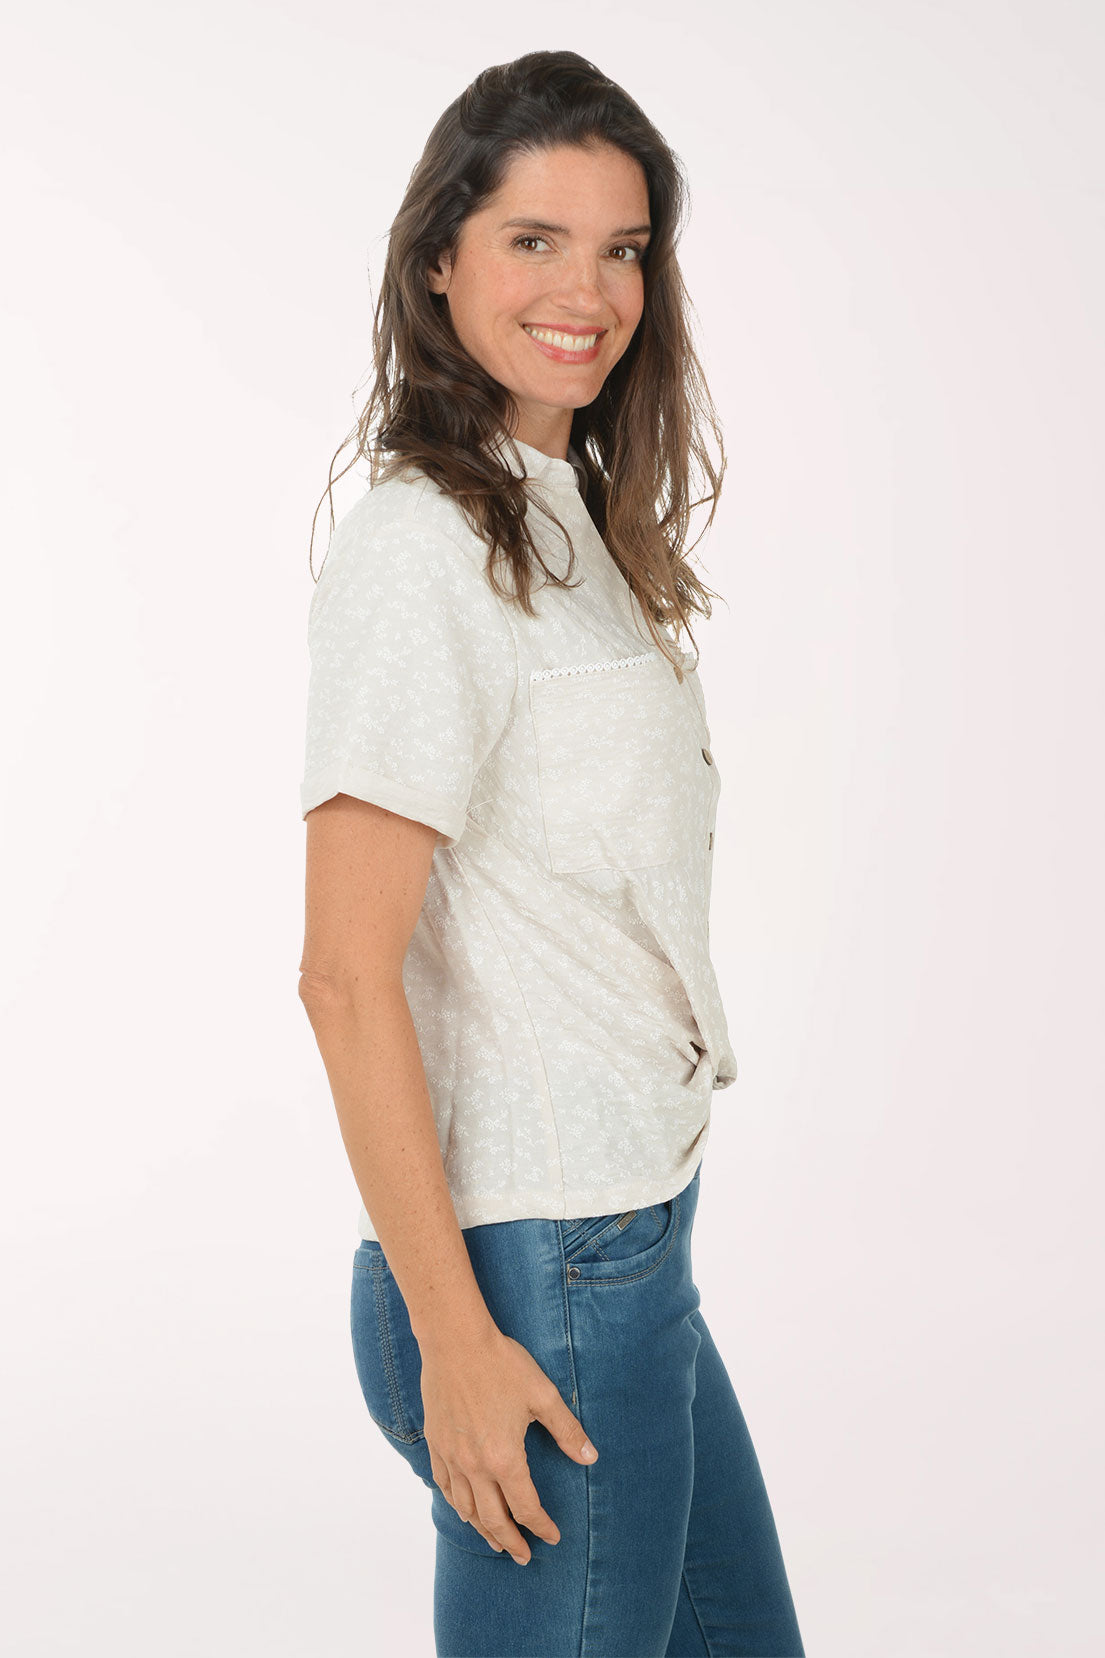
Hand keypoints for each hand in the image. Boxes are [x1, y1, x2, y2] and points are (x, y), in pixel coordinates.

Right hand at [419, 1326, 598, 1562]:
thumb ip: (567, 1430)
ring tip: (496, 1542)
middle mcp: (475, 1466)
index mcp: (504, 1458)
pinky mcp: (435, 1443)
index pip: (526, 1508)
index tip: (553, 1536)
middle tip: (523, 1557)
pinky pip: (444, 1486)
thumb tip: (590, 1457)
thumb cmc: (501, 1364)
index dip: (542, 1526)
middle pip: (493, 1519)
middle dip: (511, 1542)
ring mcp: (451, 1457)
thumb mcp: (542, 1395)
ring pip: (466, 1509)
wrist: (455, 1341)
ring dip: (482, 1530)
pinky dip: (456, 1504)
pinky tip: (463, 1509)